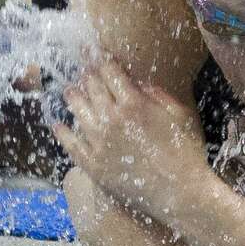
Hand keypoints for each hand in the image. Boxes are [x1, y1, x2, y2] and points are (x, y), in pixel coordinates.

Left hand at [51, 57, 209, 222]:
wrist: (181, 194)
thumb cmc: (186, 154)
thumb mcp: (180, 115)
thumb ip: (158, 95)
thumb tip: (139, 84)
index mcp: (134, 104)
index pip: (109, 72)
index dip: (99, 58)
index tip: (93, 50)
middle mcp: (111, 120)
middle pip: (92, 88)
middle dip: (87, 74)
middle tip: (82, 67)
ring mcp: (99, 143)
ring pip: (77, 111)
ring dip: (73, 96)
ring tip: (69, 90)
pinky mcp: (94, 166)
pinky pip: (71, 144)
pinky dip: (63, 132)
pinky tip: (58, 124)